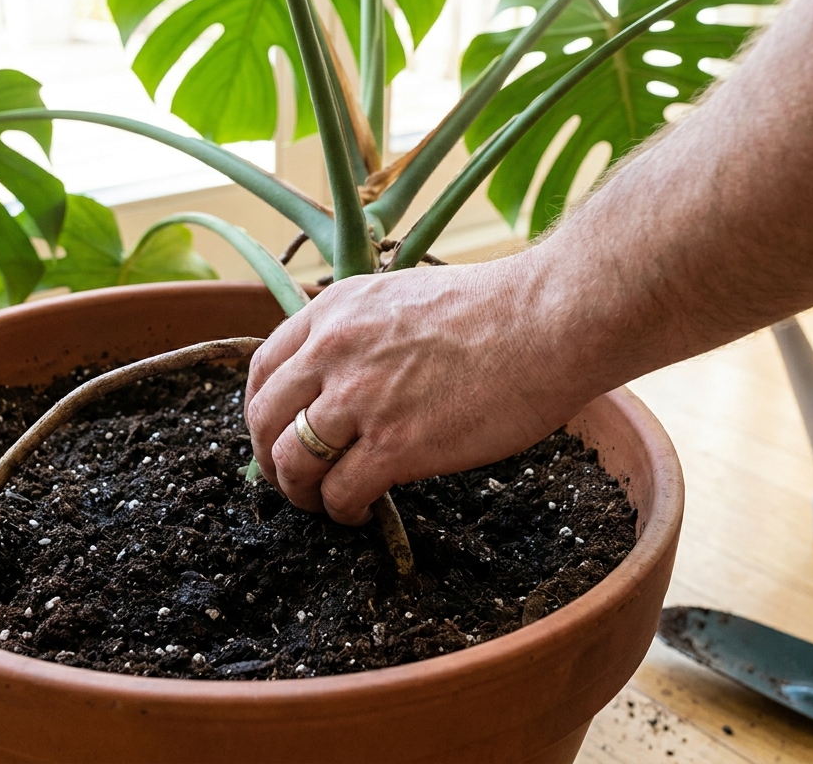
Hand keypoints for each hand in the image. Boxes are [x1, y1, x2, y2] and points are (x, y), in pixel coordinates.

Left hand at [244, 257, 596, 524]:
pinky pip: (339, 493)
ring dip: (300, 493)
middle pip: (264, 420)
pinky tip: (362, 513)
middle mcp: (333, 350)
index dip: (263, 412)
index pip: (263, 369)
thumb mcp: (401, 298)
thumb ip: (359, 333)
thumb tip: (341, 379)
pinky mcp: (394, 445)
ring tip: (325, 504)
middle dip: (270, 460)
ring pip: (291, 462)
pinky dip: (342, 512)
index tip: (278, 435)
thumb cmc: (496, 312)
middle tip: (293, 481)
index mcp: (333, 311)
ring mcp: (359, 398)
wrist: (548, 321)